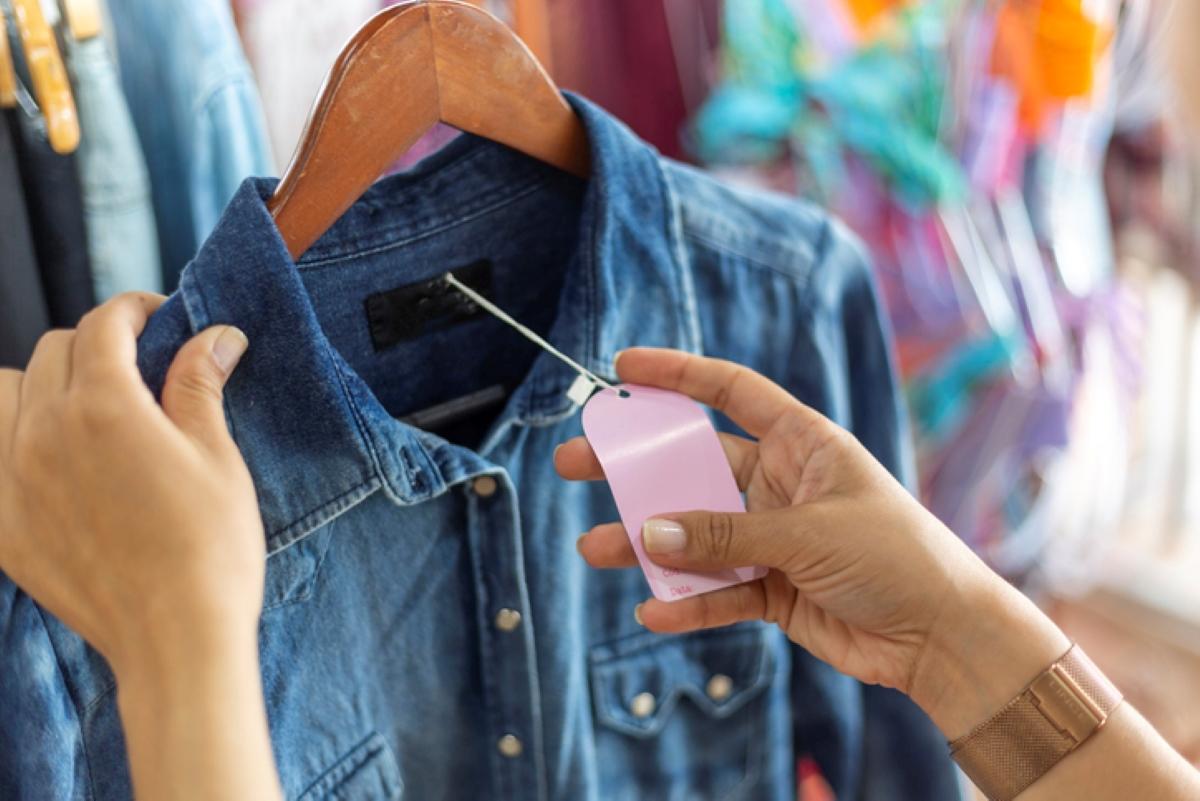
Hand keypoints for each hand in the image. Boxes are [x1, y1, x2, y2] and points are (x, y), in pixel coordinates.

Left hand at [0, 293, 261, 679]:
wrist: (175, 639)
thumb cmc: (210, 547)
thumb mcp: (218, 457)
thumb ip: (200, 386)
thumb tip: (214, 335)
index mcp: (104, 407)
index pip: (103, 325)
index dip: (135, 310)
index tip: (160, 319)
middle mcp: (43, 434)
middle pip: (54, 350)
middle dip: (98, 344)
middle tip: (139, 368)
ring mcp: (12, 481)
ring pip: (5, 393)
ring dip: (42, 384)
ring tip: (86, 409)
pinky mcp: (1, 526)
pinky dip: (15, 442)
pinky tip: (56, 463)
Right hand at [556, 348, 1066, 734]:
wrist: (942, 637)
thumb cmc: (896, 558)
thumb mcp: (808, 534)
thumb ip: (726, 534)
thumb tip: (650, 533)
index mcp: (801, 444)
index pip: (732, 392)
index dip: (679, 374)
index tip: (625, 365)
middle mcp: (780, 484)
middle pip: (694, 466)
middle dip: (637, 467)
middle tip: (577, 462)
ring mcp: (773, 538)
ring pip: (695, 534)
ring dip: (649, 544)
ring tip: (596, 548)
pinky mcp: (773, 589)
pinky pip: (718, 590)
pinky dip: (688, 601)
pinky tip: (654, 611)